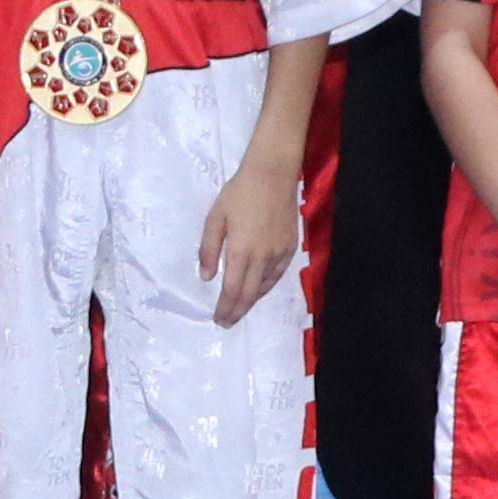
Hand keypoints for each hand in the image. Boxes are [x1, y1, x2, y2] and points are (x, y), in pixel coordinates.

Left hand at [196, 151, 303, 326]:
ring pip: (264, 287)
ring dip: (251, 302)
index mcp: (241, 251)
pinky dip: (266, 287)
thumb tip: (207, 277)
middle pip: (249, 295)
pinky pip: (277, 275)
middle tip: (227, 322)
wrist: (272, 176)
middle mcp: (262, 258)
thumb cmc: (239, 194)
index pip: (232, 290)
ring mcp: (278, 254)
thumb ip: (209, 250)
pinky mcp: (290, 248)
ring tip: (240, 310)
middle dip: (237, 312)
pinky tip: (259, 290)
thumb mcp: (215, 218)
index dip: (225, 308)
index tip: (218, 319)